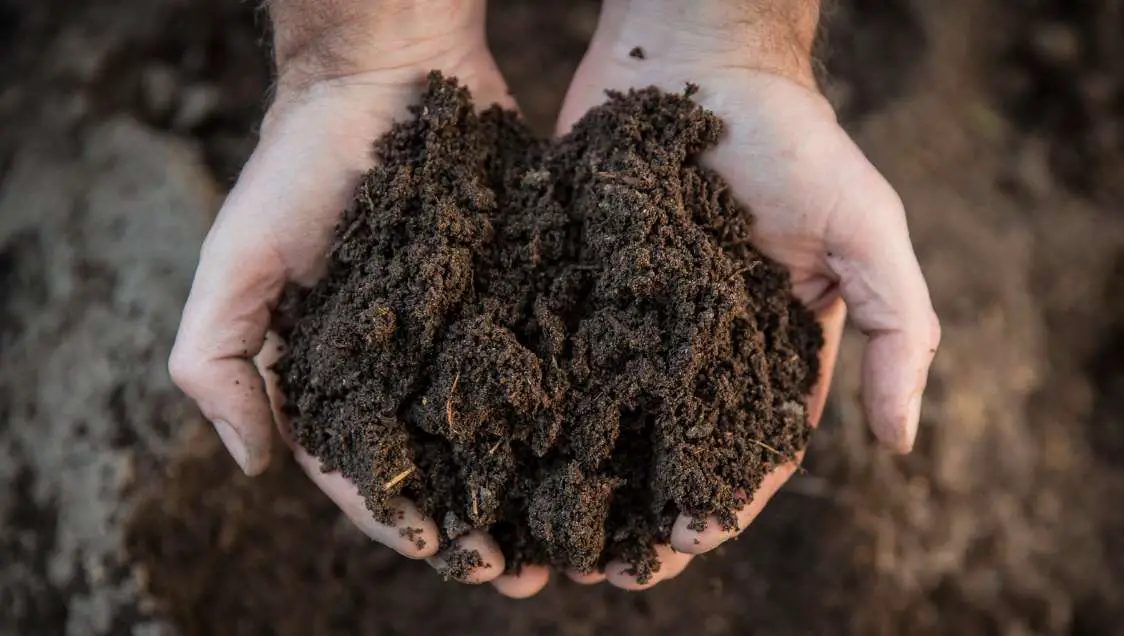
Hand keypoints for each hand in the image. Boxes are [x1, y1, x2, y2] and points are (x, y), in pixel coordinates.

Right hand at [168, 0, 536, 594]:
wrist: (384, 75)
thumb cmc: (298, 167)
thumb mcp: (235, 262)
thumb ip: (219, 364)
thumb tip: (251, 467)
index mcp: (340, 377)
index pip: (367, 471)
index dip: (401, 520)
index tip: (445, 554)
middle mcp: (408, 369)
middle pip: (447, 469)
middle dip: (483, 528)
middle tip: (529, 574)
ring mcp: (469, 335)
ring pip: (507, 433)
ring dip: (538, 493)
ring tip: (577, 542)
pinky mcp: (520, 295)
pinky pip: (549, 364)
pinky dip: (573, 413)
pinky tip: (606, 451)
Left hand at [535, 0, 940, 592]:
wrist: (696, 58)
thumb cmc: (792, 140)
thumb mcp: (868, 229)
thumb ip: (899, 329)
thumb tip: (904, 444)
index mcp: (766, 348)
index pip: (745, 447)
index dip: (717, 503)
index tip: (682, 546)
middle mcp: (694, 347)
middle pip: (664, 451)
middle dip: (637, 514)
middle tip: (597, 569)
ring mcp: (628, 318)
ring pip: (599, 420)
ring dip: (576, 482)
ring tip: (542, 534)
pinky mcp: (573, 284)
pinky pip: (552, 356)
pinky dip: (532, 408)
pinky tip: (504, 451)